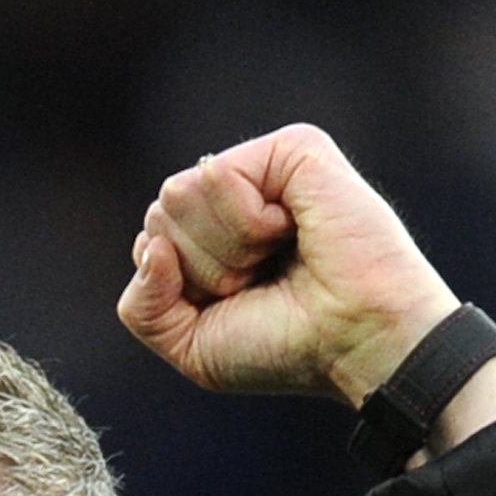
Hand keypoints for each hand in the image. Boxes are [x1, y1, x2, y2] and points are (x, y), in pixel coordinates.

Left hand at [115, 124, 461, 407]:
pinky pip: (216, 175)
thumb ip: (142, 306)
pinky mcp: (292, 148)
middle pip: (158, 215)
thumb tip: (150, 244)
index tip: (240, 304)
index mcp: (214, 238)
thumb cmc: (285, 347)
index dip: (180, 288)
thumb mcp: (190, 345)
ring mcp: (263, 168)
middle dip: (202, 268)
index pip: (149, 242)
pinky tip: (292, 230)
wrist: (353, 342)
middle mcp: (236, 196)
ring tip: (279, 257)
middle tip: (263, 282)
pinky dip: (247, 222)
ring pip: (177, 194)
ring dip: (225, 249)